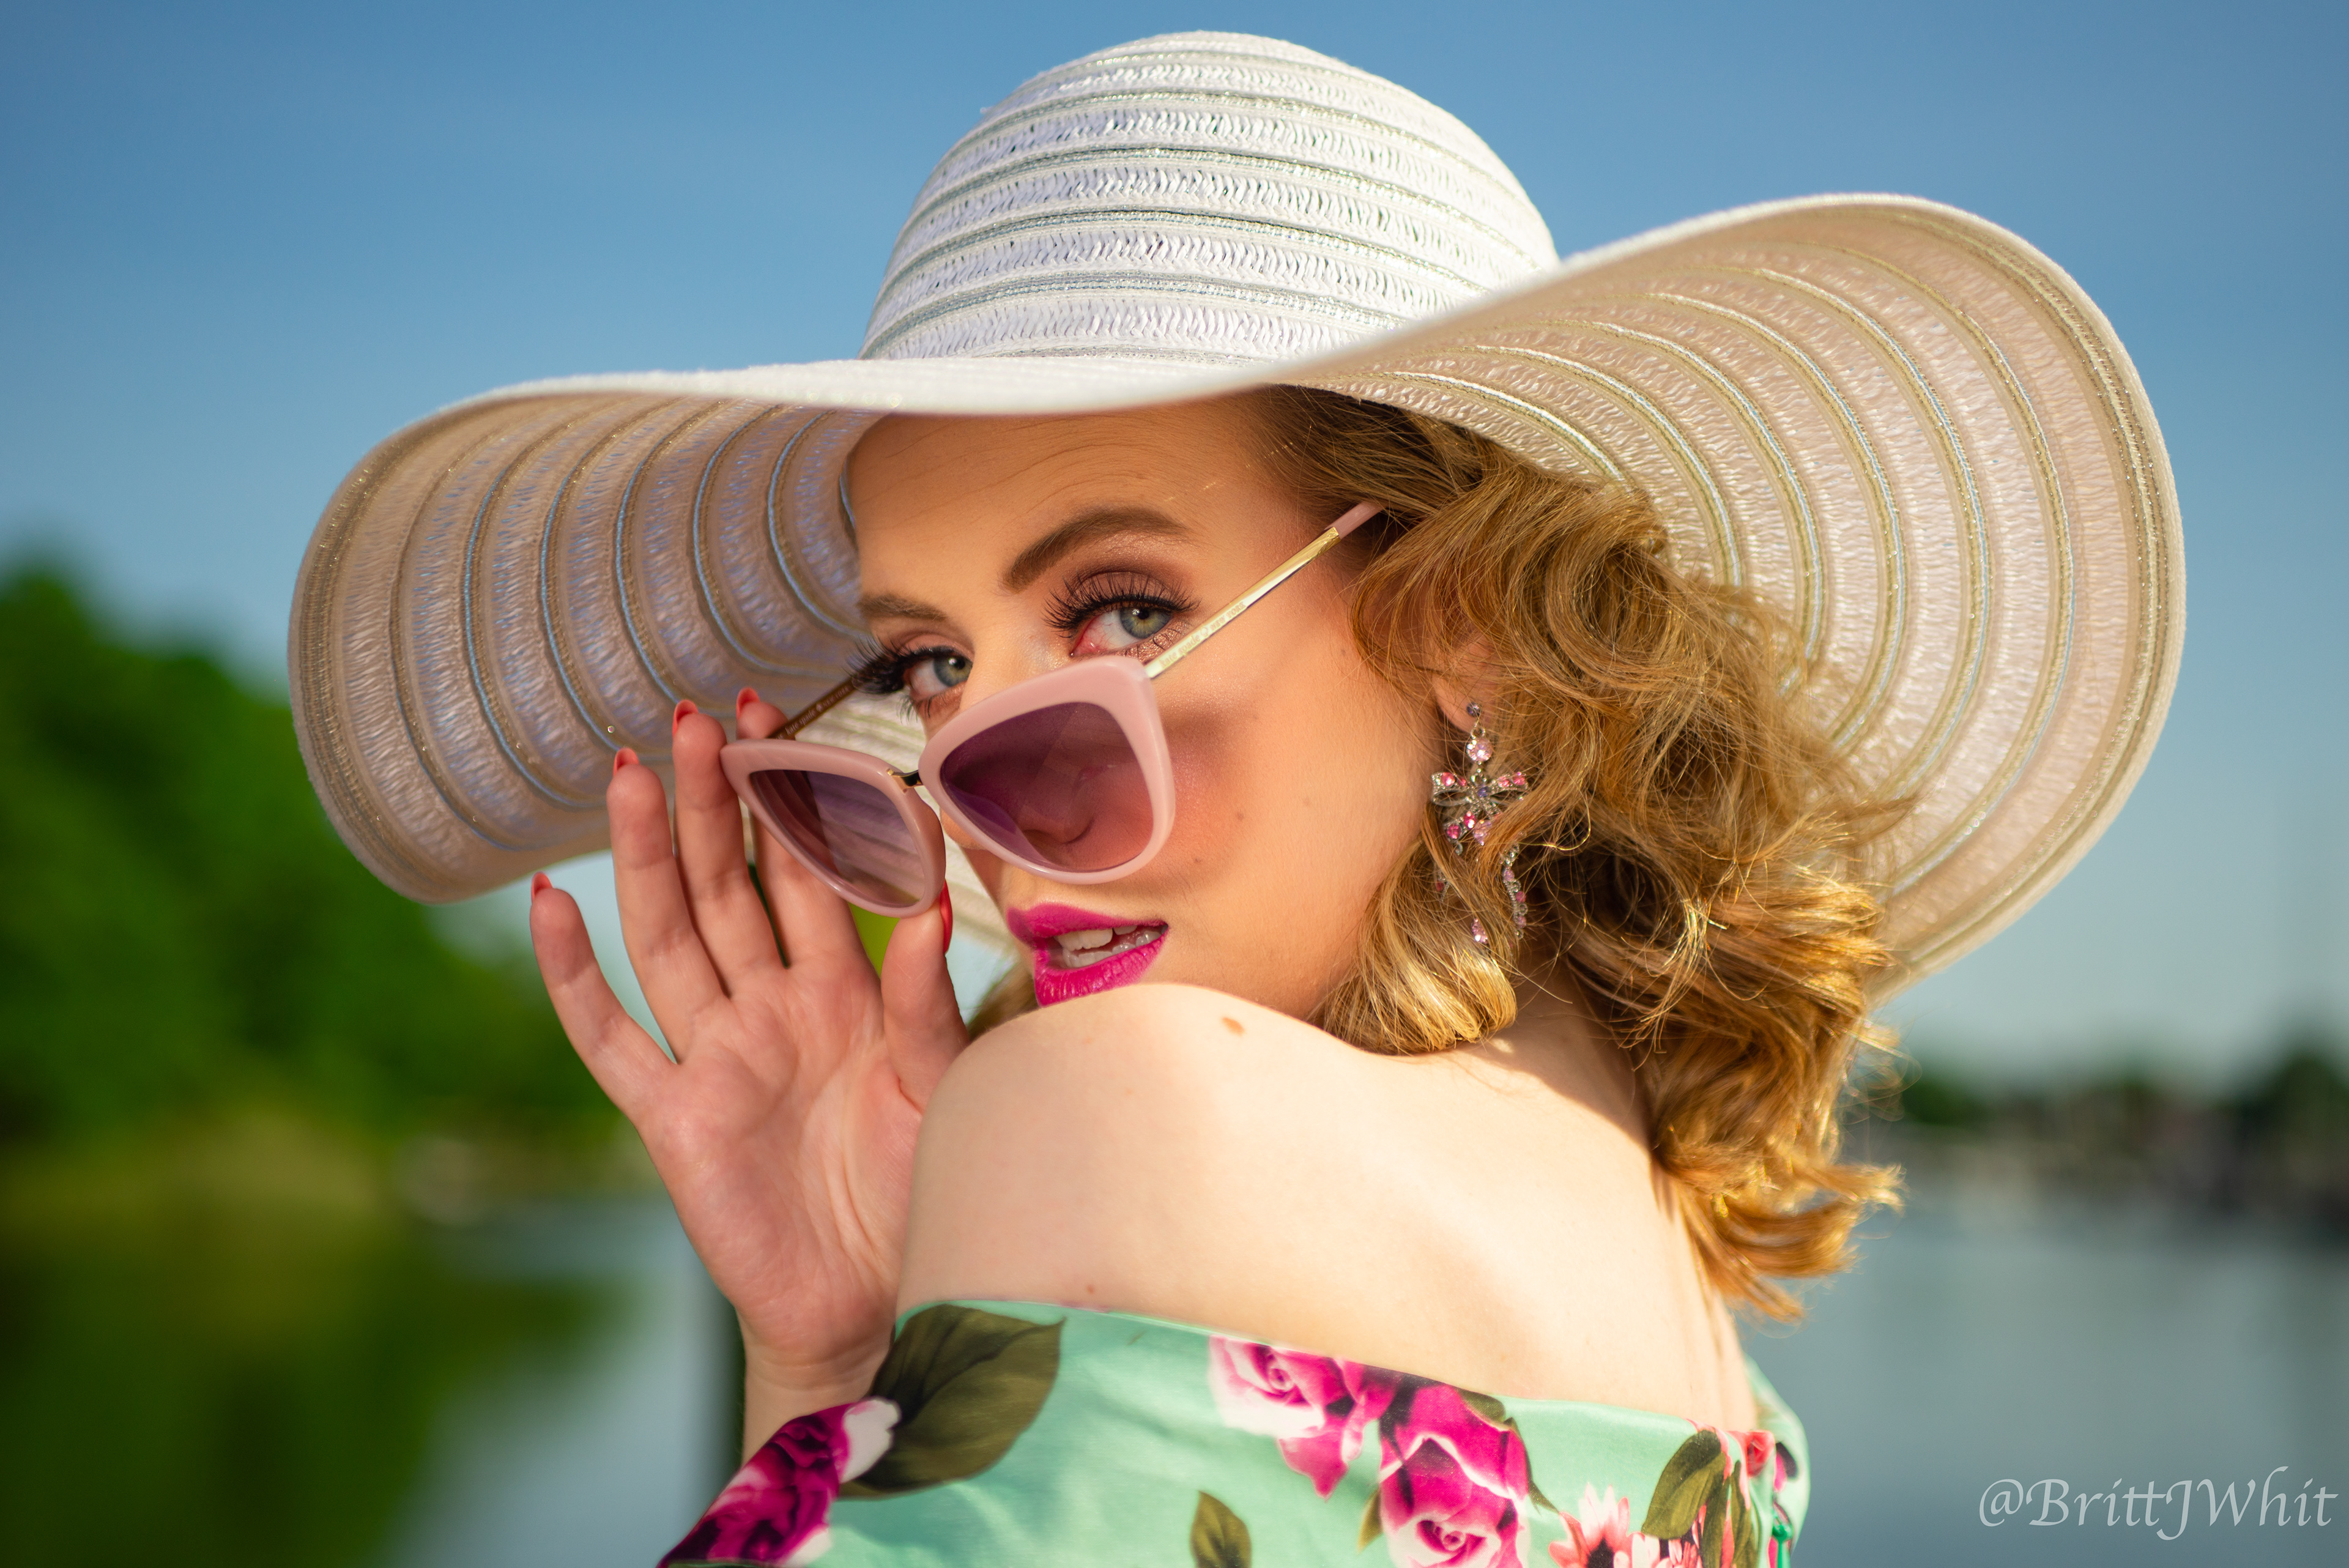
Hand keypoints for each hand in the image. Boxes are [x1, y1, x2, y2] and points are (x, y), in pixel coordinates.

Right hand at [527, 690, 963, 1446]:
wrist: (882, 1303)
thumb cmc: (927, 1190)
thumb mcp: (942, 1084)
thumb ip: (925, 998)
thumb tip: (932, 901)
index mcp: (844, 988)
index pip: (808, 870)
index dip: (791, 797)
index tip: (776, 715)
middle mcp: (771, 1007)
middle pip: (729, 882)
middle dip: (711, 799)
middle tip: (693, 713)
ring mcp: (714, 1056)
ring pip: (668, 933)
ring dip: (645, 854)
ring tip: (622, 770)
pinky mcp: (671, 1118)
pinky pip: (608, 1036)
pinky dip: (572, 974)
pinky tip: (547, 902)